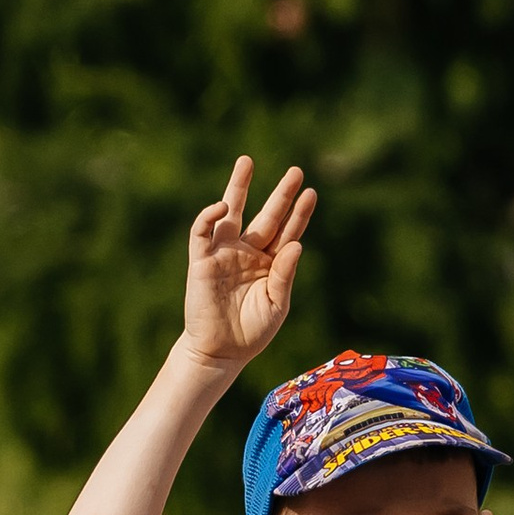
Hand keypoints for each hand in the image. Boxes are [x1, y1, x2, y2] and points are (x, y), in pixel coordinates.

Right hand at [183, 154, 315, 374]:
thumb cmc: (251, 332)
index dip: (299, 213)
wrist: (220, 352)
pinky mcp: (202, 260)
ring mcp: (225, 253)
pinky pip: (203, 231)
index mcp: (270, 264)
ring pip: (232, 213)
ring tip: (247, 162)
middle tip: (296, 171)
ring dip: (238, 187)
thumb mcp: (276, 305)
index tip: (311, 193)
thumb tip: (297, 243)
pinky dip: (209, 216)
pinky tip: (222, 206)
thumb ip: (284, 274)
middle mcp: (248, 253)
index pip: (288, 232)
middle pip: (266, 216)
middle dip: (280, 194)